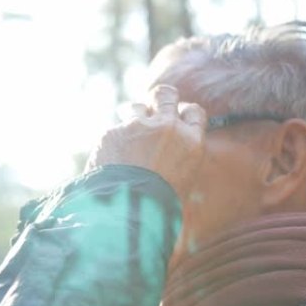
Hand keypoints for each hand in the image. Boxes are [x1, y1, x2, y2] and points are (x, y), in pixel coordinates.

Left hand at [85, 85, 206, 198]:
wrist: (128, 211)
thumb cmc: (159, 207)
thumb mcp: (181, 184)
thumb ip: (178, 161)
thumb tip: (170, 158)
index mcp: (191, 143)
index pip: (194, 112)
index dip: (184, 112)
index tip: (175, 117)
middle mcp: (168, 128)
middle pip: (166, 94)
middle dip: (159, 98)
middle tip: (151, 107)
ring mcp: (139, 127)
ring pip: (137, 106)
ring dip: (133, 115)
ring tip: (128, 135)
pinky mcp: (113, 132)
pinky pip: (115, 130)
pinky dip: (113, 141)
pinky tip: (111, 160)